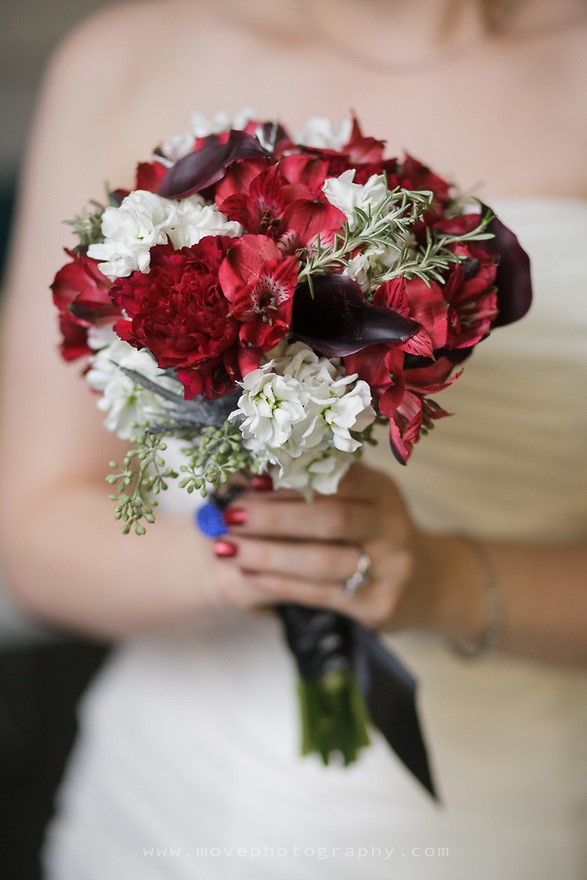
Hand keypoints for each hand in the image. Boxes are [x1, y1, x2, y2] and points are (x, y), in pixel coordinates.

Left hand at [208, 463, 426, 631]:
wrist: (426, 584)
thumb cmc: (373, 533)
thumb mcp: (360, 501)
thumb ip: (317, 486)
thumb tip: (248, 474)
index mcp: (381, 491)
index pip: (337, 477)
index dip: (293, 477)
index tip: (251, 479)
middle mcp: (391, 526)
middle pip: (330, 518)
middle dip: (273, 517)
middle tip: (230, 515)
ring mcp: (389, 569)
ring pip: (322, 561)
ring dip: (268, 555)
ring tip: (227, 549)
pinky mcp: (378, 606)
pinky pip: (319, 594)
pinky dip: (279, 583)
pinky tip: (248, 574)